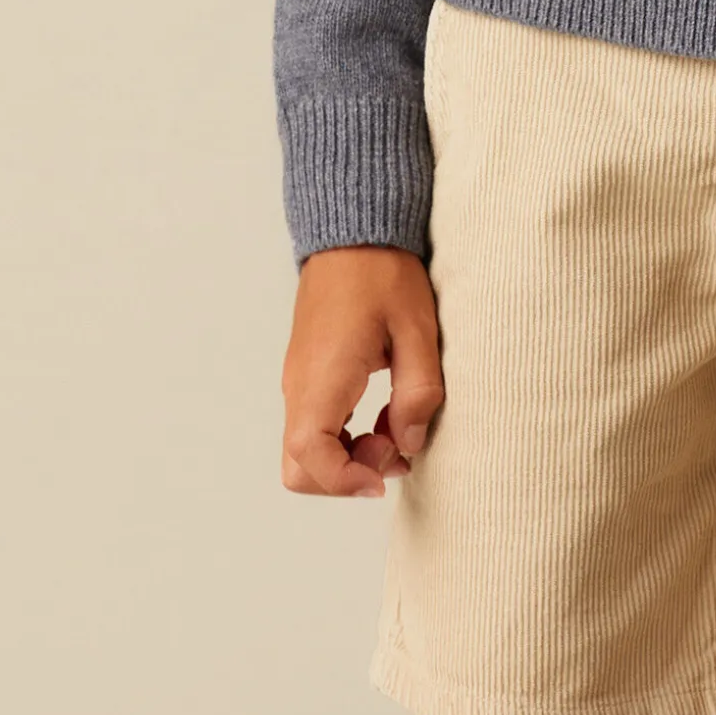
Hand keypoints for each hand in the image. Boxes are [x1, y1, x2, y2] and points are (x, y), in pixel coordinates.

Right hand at [280, 244, 444, 498]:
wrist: (353, 232)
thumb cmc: (384, 273)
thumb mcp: (416, 328)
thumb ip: (417, 392)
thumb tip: (410, 444)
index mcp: (322, 378)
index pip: (308, 459)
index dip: (345, 482)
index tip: (385, 476)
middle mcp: (299, 386)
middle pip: (298, 466)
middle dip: (346, 475)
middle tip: (393, 447)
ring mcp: (299, 381)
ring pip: (304, 450)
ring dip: (348, 456)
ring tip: (395, 426)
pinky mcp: (307, 374)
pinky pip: (314, 426)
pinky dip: (344, 437)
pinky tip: (383, 412)